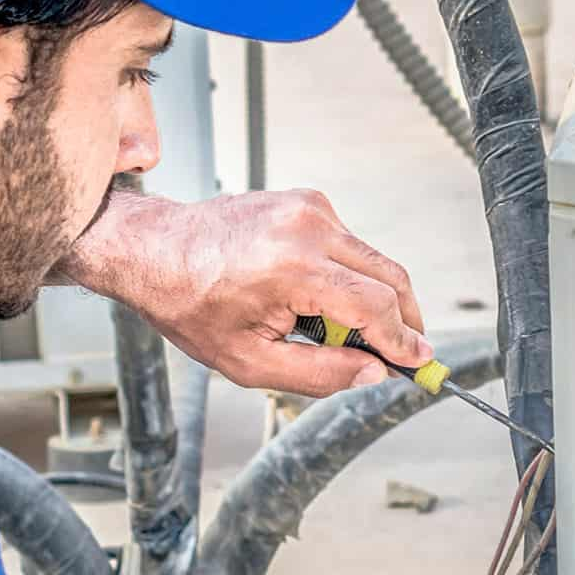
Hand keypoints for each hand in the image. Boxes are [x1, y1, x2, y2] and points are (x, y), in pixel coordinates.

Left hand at [56, 187, 431, 395]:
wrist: (153, 249)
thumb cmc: (189, 304)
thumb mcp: (250, 361)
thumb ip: (320, 373)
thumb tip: (374, 374)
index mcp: (293, 268)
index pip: (376, 306)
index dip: (403, 341)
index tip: (420, 364)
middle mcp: (308, 228)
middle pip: (390, 277)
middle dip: (403, 320)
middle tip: (402, 355)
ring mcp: (309, 207)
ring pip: (374, 260)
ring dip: (374, 299)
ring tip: (340, 333)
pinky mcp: (307, 200)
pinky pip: (349, 245)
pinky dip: (350, 276)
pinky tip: (320, 301)